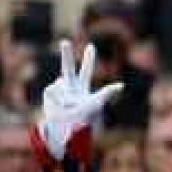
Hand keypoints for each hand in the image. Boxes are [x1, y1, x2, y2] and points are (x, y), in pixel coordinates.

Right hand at [41, 41, 122, 158]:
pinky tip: (60, 106)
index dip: (88, 59)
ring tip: (70, 107)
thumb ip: (107, 92)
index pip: (86, 70)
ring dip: (66, 96)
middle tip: (64, 41)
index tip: (90, 46)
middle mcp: (69, 86)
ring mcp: (58, 90)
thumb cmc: (82, 119)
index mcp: (82, 87)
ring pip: (61, 82)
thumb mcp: (96, 104)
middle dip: (66, 55)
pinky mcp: (49, 93)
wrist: (65, 130)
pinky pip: (54, 90)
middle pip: (68, 68)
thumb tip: (122, 85)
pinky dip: (59, 98)